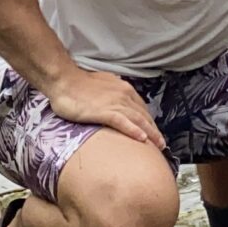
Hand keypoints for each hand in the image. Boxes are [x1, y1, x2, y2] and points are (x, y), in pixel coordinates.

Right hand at [46, 68, 162, 149]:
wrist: (64, 81)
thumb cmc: (79, 85)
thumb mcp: (102, 87)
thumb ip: (113, 94)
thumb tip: (116, 102)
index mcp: (124, 90)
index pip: (141, 108)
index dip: (149, 122)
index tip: (155, 133)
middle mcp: (123, 95)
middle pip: (143, 115)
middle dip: (154, 130)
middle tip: (162, 144)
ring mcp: (114, 103)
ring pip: (138, 120)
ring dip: (150, 133)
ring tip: (159, 145)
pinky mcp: (103, 111)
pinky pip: (122, 122)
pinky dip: (134, 130)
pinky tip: (142, 139)